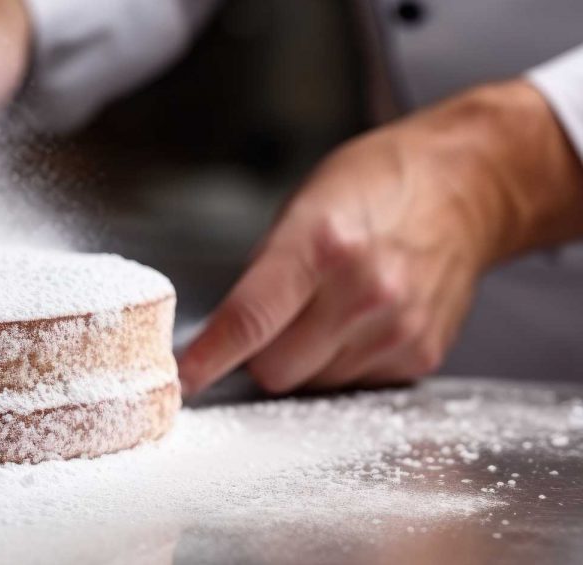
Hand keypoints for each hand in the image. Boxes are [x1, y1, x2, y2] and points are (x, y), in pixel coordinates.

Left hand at [179, 79, 582, 393]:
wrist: (466, 187)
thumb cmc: (377, 185)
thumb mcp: (302, 205)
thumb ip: (263, 270)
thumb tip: (222, 331)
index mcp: (322, 244)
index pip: (250, 319)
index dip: (210, 357)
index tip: (184, 379)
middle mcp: (363, 291)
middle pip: (276, 369)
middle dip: (261, 354)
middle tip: (277, 318)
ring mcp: (398, 327)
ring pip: (313, 383)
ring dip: (306, 359)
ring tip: (330, 307)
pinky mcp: (421, 354)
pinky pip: (355, 384)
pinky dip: (345, 361)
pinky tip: (362, 320)